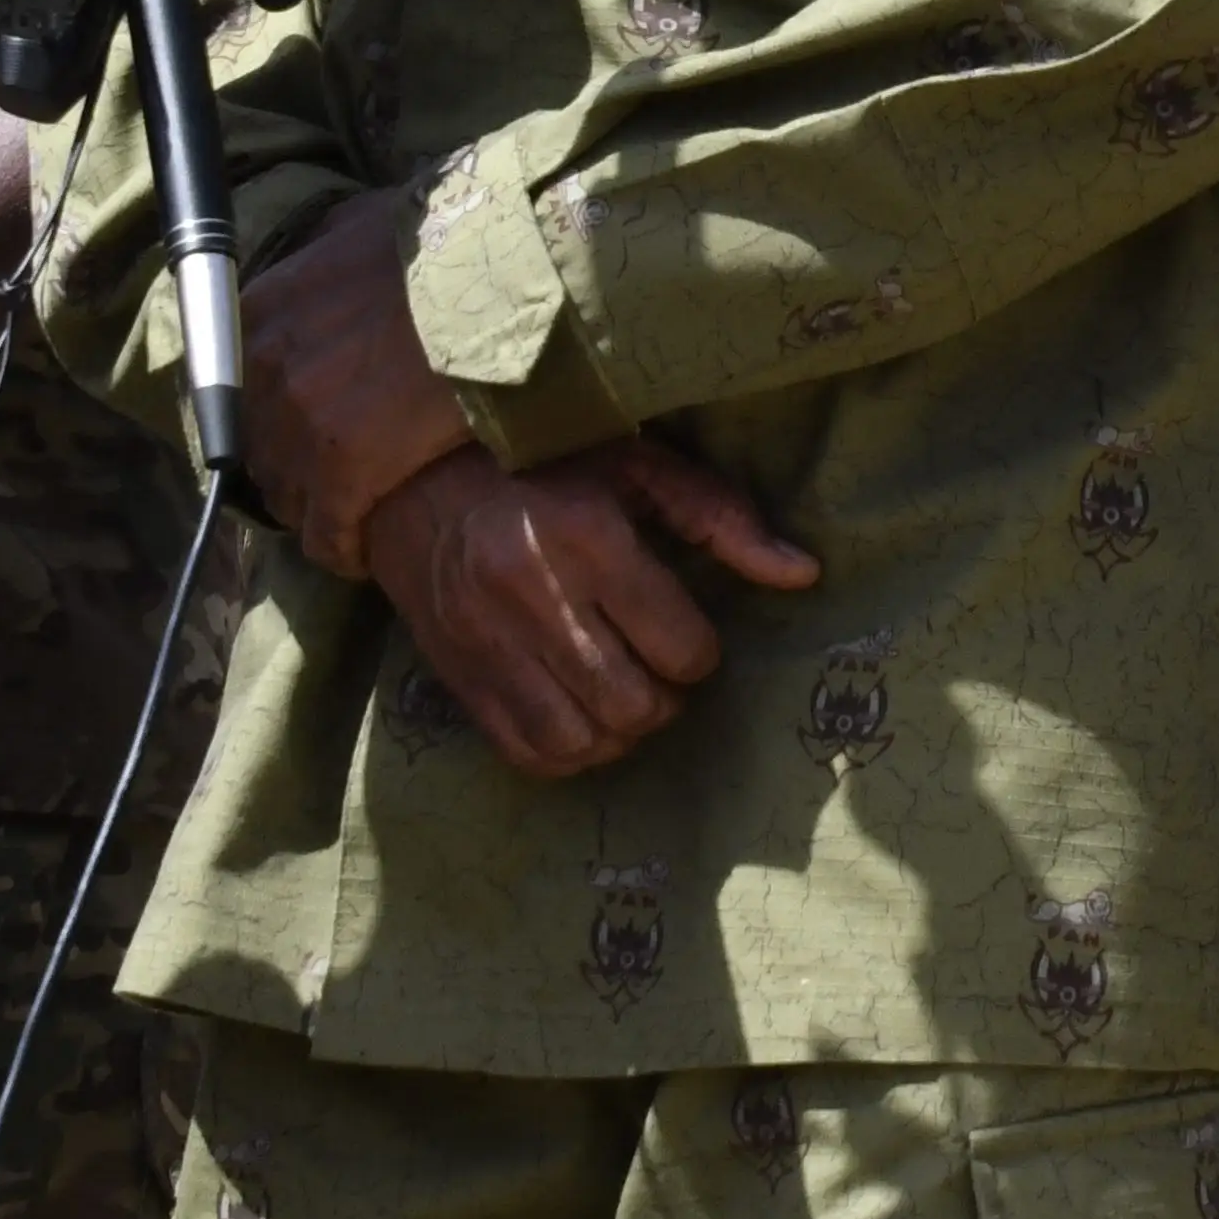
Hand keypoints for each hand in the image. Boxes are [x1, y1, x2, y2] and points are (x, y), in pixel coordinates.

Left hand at [243, 184, 482, 571]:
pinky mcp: (341, 473)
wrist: (505, 278)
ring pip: (289, 495)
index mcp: (261, 310)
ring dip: (317, 510)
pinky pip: (328, 532)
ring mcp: (299, 423)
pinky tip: (364, 553)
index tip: (309, 427)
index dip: (277, 413)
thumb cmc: (451, 245)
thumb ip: (331, 255)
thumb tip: (337, 256)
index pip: (239, 385)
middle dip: (293, 466)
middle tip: (337, 478)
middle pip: (259, 444)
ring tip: (355, 515)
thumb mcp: (368, 227)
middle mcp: (264, 369)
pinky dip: (344, 547)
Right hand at [361, 437, 816, 779]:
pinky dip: (568, 751)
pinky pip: (527, 754)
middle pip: (634, 704)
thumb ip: (722, 519)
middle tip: (661, 669)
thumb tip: (806, 575)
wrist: (412, 478)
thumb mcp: (638, 466)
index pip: (680, 645)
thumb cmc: (545, 464)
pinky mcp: (457, 677)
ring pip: (582, 739)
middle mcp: (533, 596)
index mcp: (589, 538)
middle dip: (666, 698)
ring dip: (620, 731)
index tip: (687, 632)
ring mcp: (487, 643)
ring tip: (623, 692)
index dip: (699, 650)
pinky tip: (581, 715)